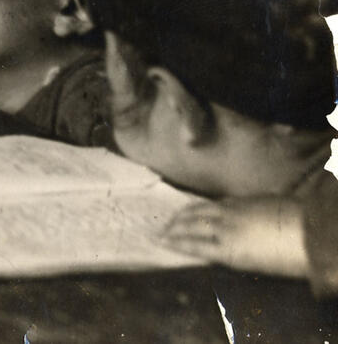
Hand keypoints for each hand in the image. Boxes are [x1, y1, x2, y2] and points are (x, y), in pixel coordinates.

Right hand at [159, 197, 308, 278]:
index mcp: (228, 249)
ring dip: (182, 214)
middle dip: (172, 228)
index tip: (157, 242)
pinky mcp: (242, 201)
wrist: (310, 230)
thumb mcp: (257, 266)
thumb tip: (215, 251)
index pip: (192, 245)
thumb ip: (231, 256)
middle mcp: (224, 228)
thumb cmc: (288, 258)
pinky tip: (197, 208)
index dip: (173, 243)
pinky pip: (212, 203)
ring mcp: (232, 211)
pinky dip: (199, 206)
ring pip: (199, 210)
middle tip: (158, 230)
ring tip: (172, 218)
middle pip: (191, 226)